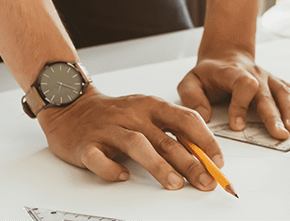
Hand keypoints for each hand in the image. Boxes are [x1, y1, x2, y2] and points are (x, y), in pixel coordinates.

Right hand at [37, 85, 222, 190]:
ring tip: (175, 184)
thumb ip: (171, 132)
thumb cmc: (115, 115)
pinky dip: (112, 170)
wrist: (71, 107)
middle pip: (166, 139)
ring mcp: (108, 130)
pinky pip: (99, 159)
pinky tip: (124, 177)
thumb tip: (204, 156)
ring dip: (159, 166)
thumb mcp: (146, 114)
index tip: (218, 161)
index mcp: (151, 106)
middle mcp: (132, 115)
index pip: (186, 120)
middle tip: (206, 181)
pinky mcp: (86, 145)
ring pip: (137, 145)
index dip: (205, 141)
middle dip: (190, 162)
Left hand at [176, 48, 289, 139]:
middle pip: (266, 93)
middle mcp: (254, 75)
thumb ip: (192, 98)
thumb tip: (204, 117)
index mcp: (231, 73)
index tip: (237, 126)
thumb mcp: (190, 81)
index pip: (241, 83)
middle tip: (279, 134)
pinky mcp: (278, 84)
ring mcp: (268, 79)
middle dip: (273, 114)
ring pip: (283, 92)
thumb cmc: (209, 75)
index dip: (241, 104)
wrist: (226, 57)